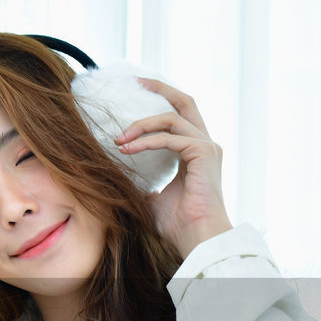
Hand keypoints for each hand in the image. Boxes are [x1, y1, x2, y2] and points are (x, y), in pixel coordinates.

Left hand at [113, 77, 233, 258]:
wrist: (195, 237)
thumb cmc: (176, 223)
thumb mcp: (150, 197)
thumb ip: (140, 182)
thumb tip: (115, 177)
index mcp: (193, 151)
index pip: (178, 117)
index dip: (157, 104)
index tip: (135, 94)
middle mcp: (204, 144)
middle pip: (185, 102)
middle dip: (160, 89)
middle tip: (135, 83)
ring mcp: (206, 146)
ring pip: (172, 118)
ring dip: (141, 124)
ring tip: (119, 139)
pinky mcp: (204, 153)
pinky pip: (170, 138)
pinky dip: (146, 141)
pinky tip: (127, 149)